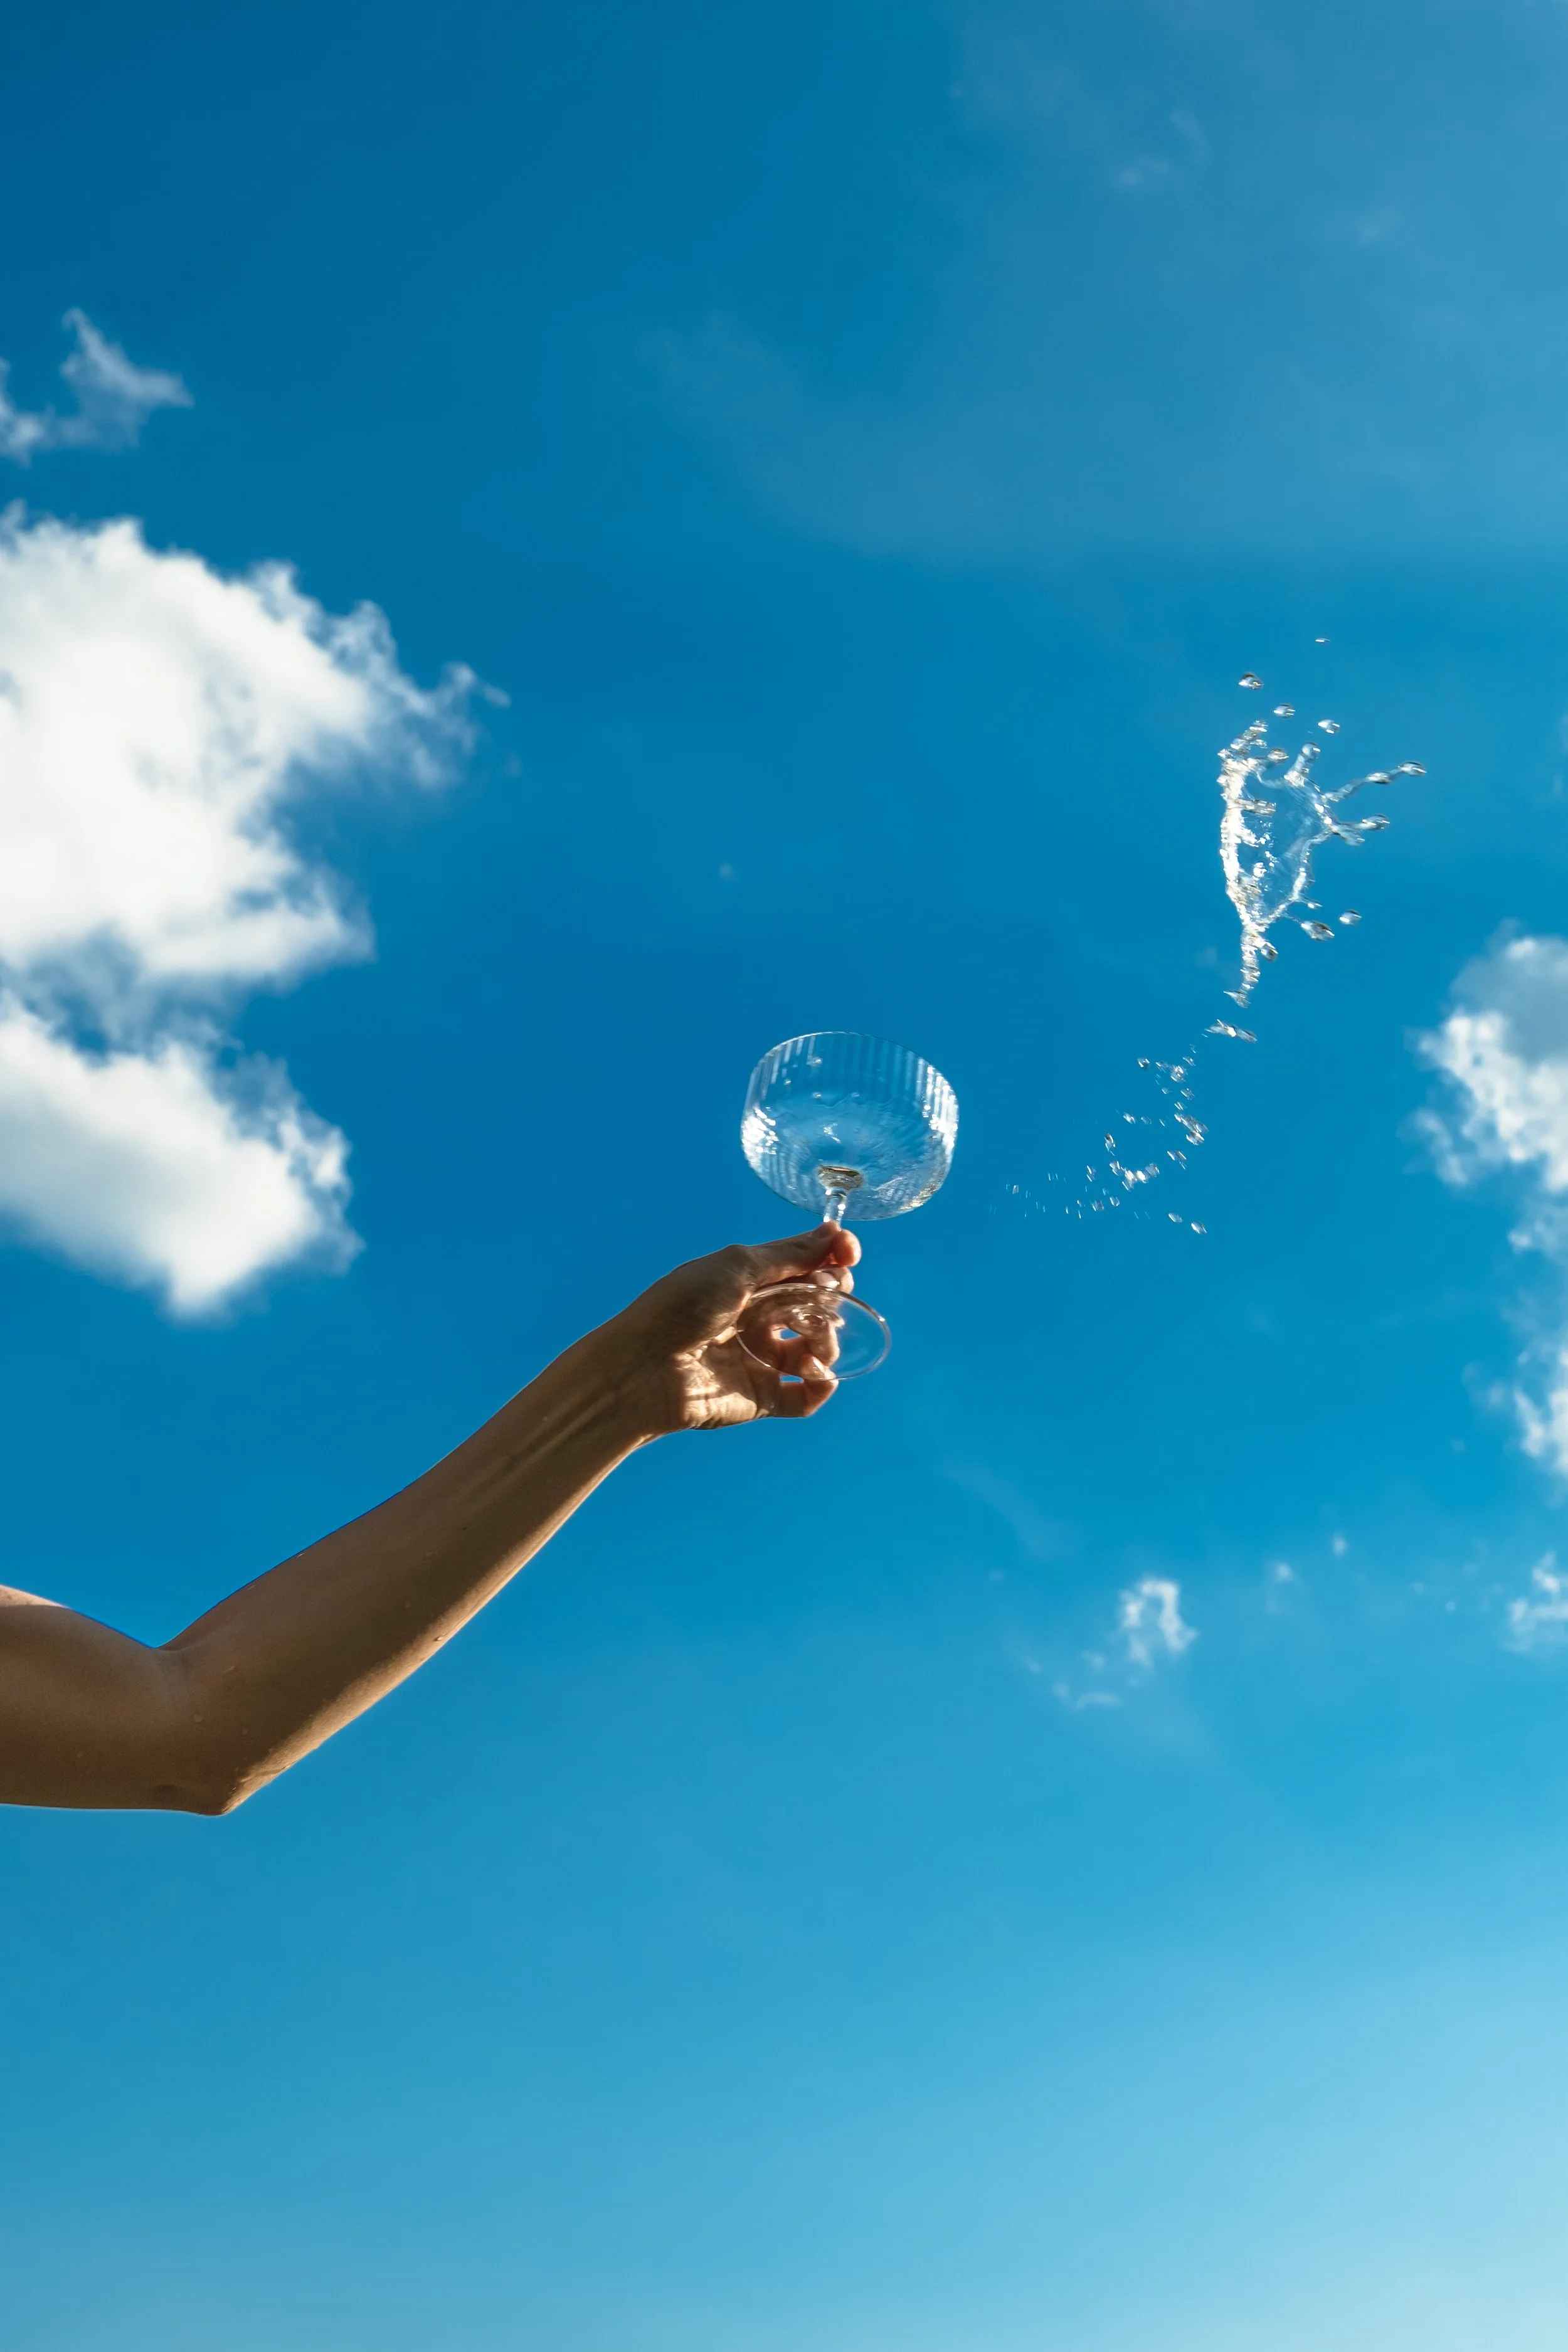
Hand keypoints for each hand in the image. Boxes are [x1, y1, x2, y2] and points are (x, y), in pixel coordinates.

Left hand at [605, 1224, 862, 1434]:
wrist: (644, 1368)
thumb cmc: (681, 1306)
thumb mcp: (737, 1266)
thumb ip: (790, 1254)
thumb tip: (836, 1233)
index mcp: (748, 1281)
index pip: (804, 1267)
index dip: (831, 1259)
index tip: (849, 1254)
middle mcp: (757, 1317)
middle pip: (816, 1306)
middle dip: (831, 1300)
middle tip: (825, 1299)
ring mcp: (760, 1358)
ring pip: (817, 1349)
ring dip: (826, 1342)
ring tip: (811, 1347)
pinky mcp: (762, 1397)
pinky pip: (807, 1395)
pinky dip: (822, 1386)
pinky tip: (818, 1375)